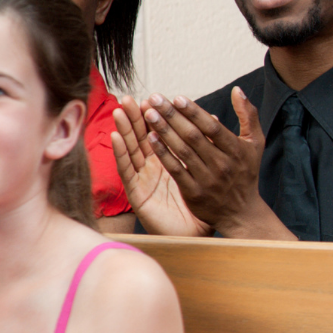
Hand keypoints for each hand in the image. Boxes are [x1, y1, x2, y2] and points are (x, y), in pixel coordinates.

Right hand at [111, 98, 207, 235]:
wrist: (195, 234)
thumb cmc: (199, 205)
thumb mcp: (206, 172)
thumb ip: (209, 146)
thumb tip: (215, 120)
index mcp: (169, 161)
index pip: (160, 133)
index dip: (155, 117)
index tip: (154, 98)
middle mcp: (153, 168)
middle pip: (141, 138)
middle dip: (135, 118)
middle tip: (131, 98)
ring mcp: (143, 179)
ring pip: (131, 150)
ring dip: (124, 129)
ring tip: (120, 110)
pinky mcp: (136, 192)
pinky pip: (127, 170)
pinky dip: (121, 152)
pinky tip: (117, 137)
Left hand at [141, 90, 272, 235]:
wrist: (242, 212)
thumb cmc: (246, 173)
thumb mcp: (255, 143)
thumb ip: (248, 115)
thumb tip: (237, 90)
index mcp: (237, 150)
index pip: (212, 127)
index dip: (194, 112)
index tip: (177, 97)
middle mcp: (223, 164)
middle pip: (194, 136)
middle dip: (173, 115)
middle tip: (155, 99)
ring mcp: (208, 179)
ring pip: (183, 151)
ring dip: (164, 131)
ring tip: (149, 114)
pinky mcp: (194, 193)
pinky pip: (176, 169)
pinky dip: (163, 153)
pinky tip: (150, 139)